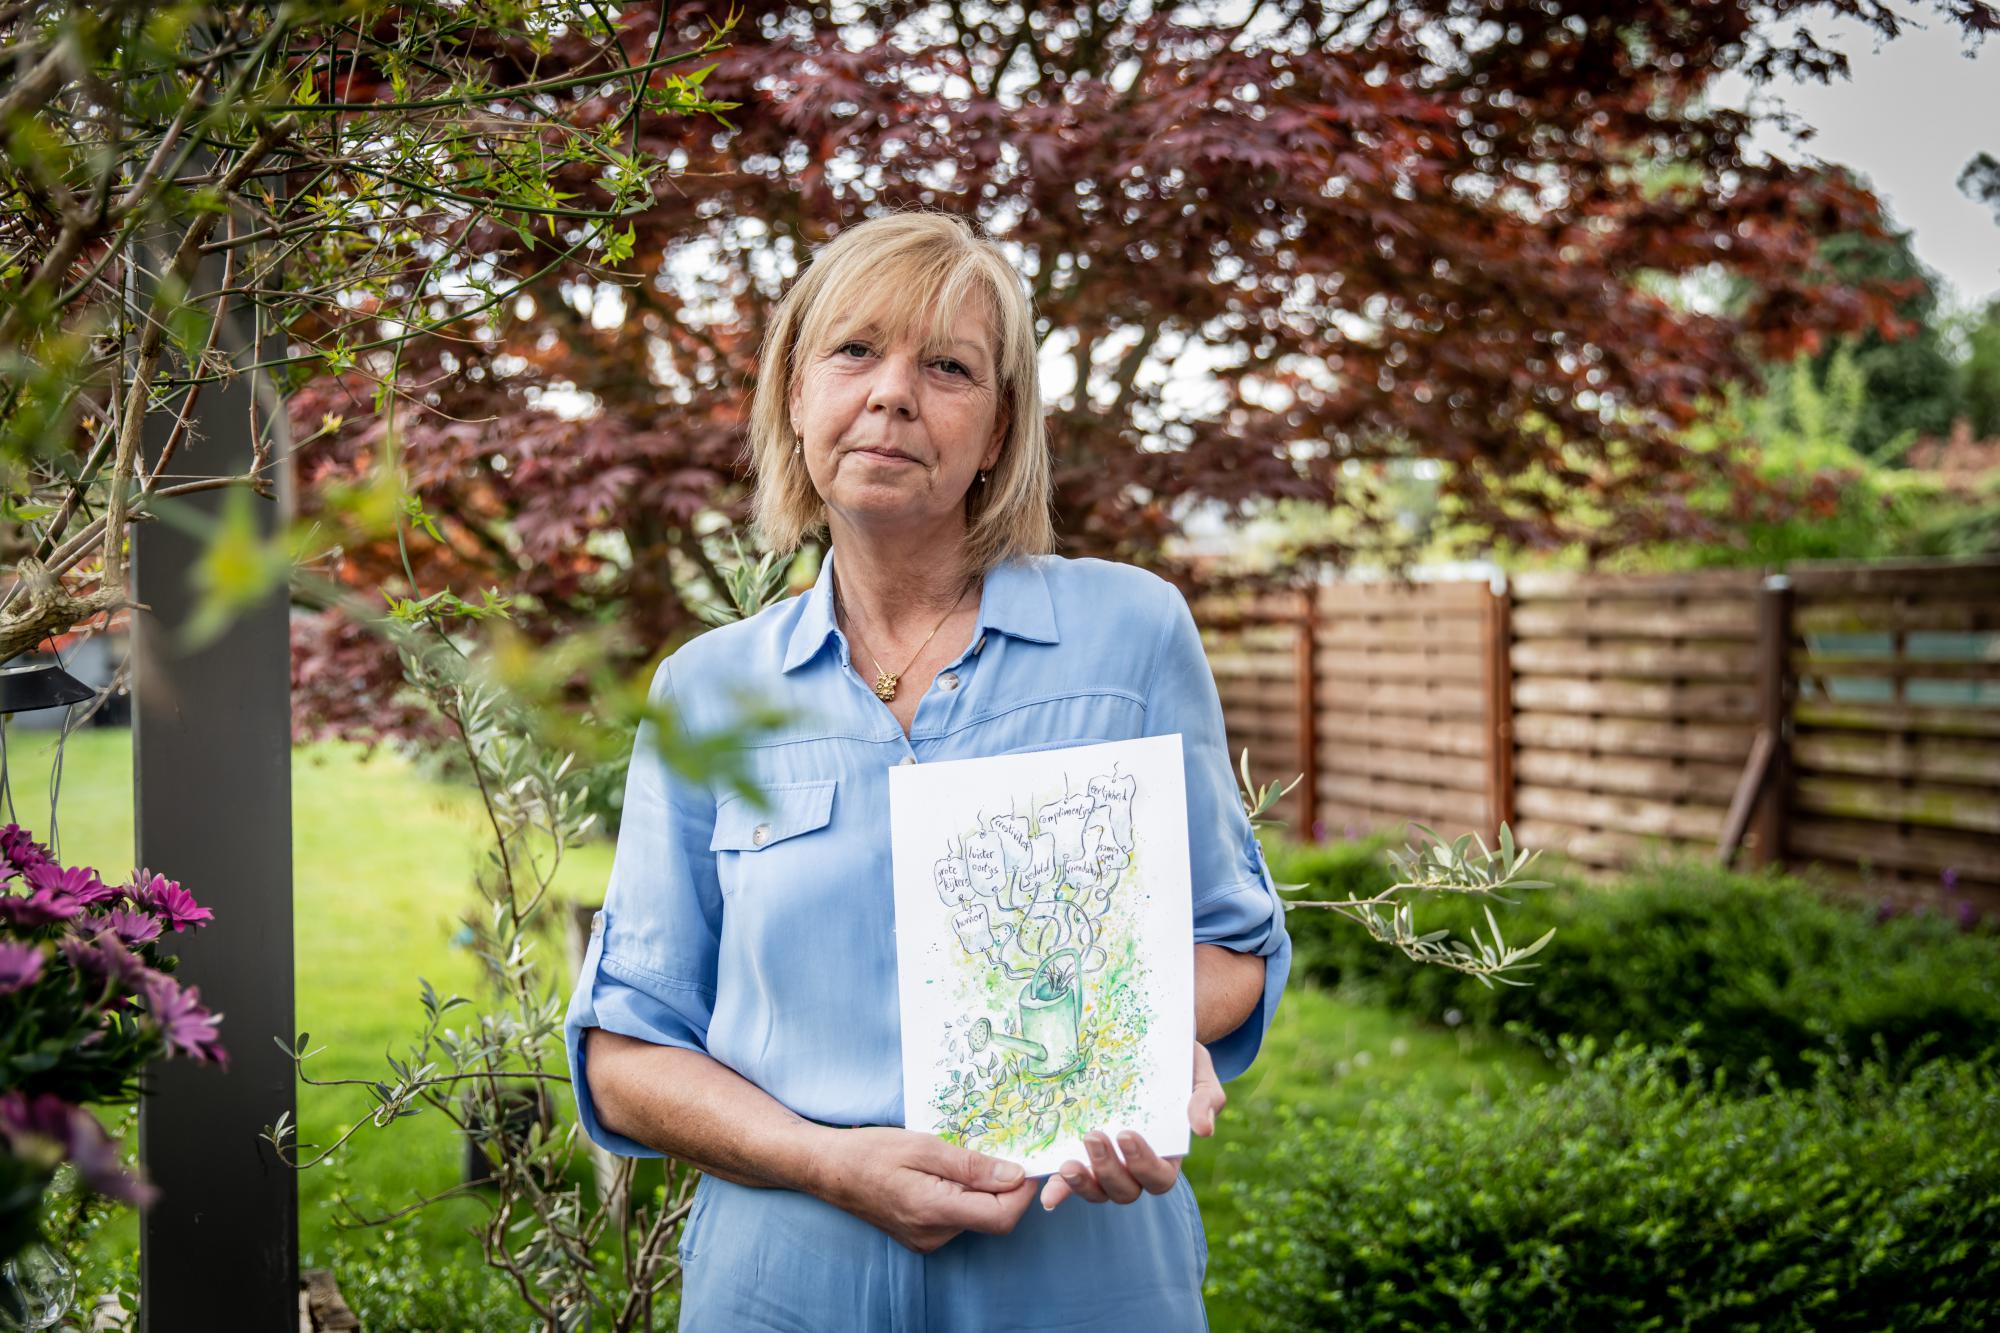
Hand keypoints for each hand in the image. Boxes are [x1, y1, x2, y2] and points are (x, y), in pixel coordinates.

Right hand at [810, 1125, 1037, 1252]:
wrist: (830, 1171)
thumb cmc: (871, 1151)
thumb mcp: (924, 1146)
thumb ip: (972, 1165)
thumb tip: (1015, 1175)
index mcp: (934, 1210)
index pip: (1001, 1216)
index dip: (1023, 1191)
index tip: (1025, 1161)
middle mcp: (933, 1235)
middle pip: (992, 1218)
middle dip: (1004, 1187)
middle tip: (996, 1150)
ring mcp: (927, 1240)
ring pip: (976, 1217)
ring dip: (982, 1190)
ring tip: (959, 1160)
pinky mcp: (922, 1238)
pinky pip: (958, 1219)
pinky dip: (964, 1196)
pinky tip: (946, 1174)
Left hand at [1039, 1041, 1224, 1209]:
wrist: (1153, 1042)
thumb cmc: (1180, 1062)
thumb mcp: (1199, 1073)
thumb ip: (1206, 1099)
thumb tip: (1203, 1130)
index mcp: (1168, 1154)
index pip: (1159, 1177)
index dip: (1144, 1165)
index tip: (1127, 1134)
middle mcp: (1136, 1167)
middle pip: (1126, 1191)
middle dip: (1108, 1171)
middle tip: (1093, 1136)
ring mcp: (1108, 1164)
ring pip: (1098, 1192)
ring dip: (1082, 1184)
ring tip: (1066, 1163)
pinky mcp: (1082, 1154)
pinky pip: (1070, 1181)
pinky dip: (1058, 1188)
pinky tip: (1044, 1190)